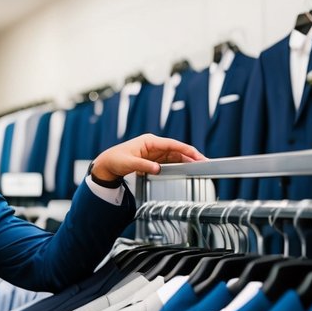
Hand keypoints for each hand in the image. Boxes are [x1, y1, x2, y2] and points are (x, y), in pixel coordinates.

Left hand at [91, 134, 205, 182]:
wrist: (106, 165)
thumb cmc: (115, 160)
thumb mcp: (128, 164)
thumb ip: (144, 166)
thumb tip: (157, 169)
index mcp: (149, 141)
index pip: (173, 144)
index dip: (187, 150)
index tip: (198, 156)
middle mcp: (154, 145)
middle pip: (177, 150)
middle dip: (191, 156)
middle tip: (205, 163)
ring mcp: (154, 152)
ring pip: (175, 156)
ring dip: (186, 161)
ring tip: (199, 167)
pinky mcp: (153, 159)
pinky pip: (169, 161)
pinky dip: (178, 165)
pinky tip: (186, 169)